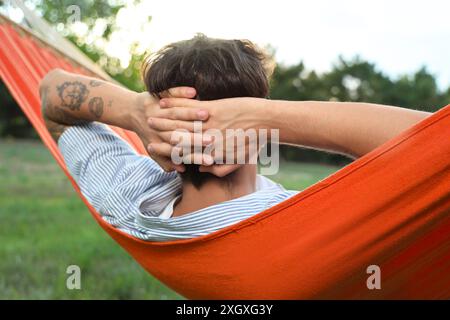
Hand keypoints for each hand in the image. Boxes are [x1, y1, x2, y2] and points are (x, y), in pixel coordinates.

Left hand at [131, 87, 210, 171]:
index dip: (195, 155)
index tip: (209, 159)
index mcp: (157, 140)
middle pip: (180, 131)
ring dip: (191, 113)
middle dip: (196, 135)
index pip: (178, 150)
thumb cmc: (147, 133)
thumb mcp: (153, 149)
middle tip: (212, 139)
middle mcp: (158, 125)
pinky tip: (192, 92)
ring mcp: (159, 110)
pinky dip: (180, 92)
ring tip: (206, 115)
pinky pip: (171, 93)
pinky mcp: (160, 96)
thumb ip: (165, 161)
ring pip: (176, 112)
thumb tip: (180, 169)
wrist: (131, 112)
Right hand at [147, 97, 269, 175]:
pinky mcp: (213, 108)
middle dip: (161, 137)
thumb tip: (204, 169)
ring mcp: (210, 123)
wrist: (269, 121)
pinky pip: (190, 107)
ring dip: (163, 121)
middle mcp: (208, 139)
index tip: (156, 151)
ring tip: (150, 118)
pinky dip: (176, 104)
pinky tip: (164, 102)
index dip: (169, 153)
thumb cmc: (256, 142)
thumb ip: (221, 167)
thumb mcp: (240, 160)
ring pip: (181, 124)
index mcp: (213, 152)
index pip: (185, 154)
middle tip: (147, 137)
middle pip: (179, 140)